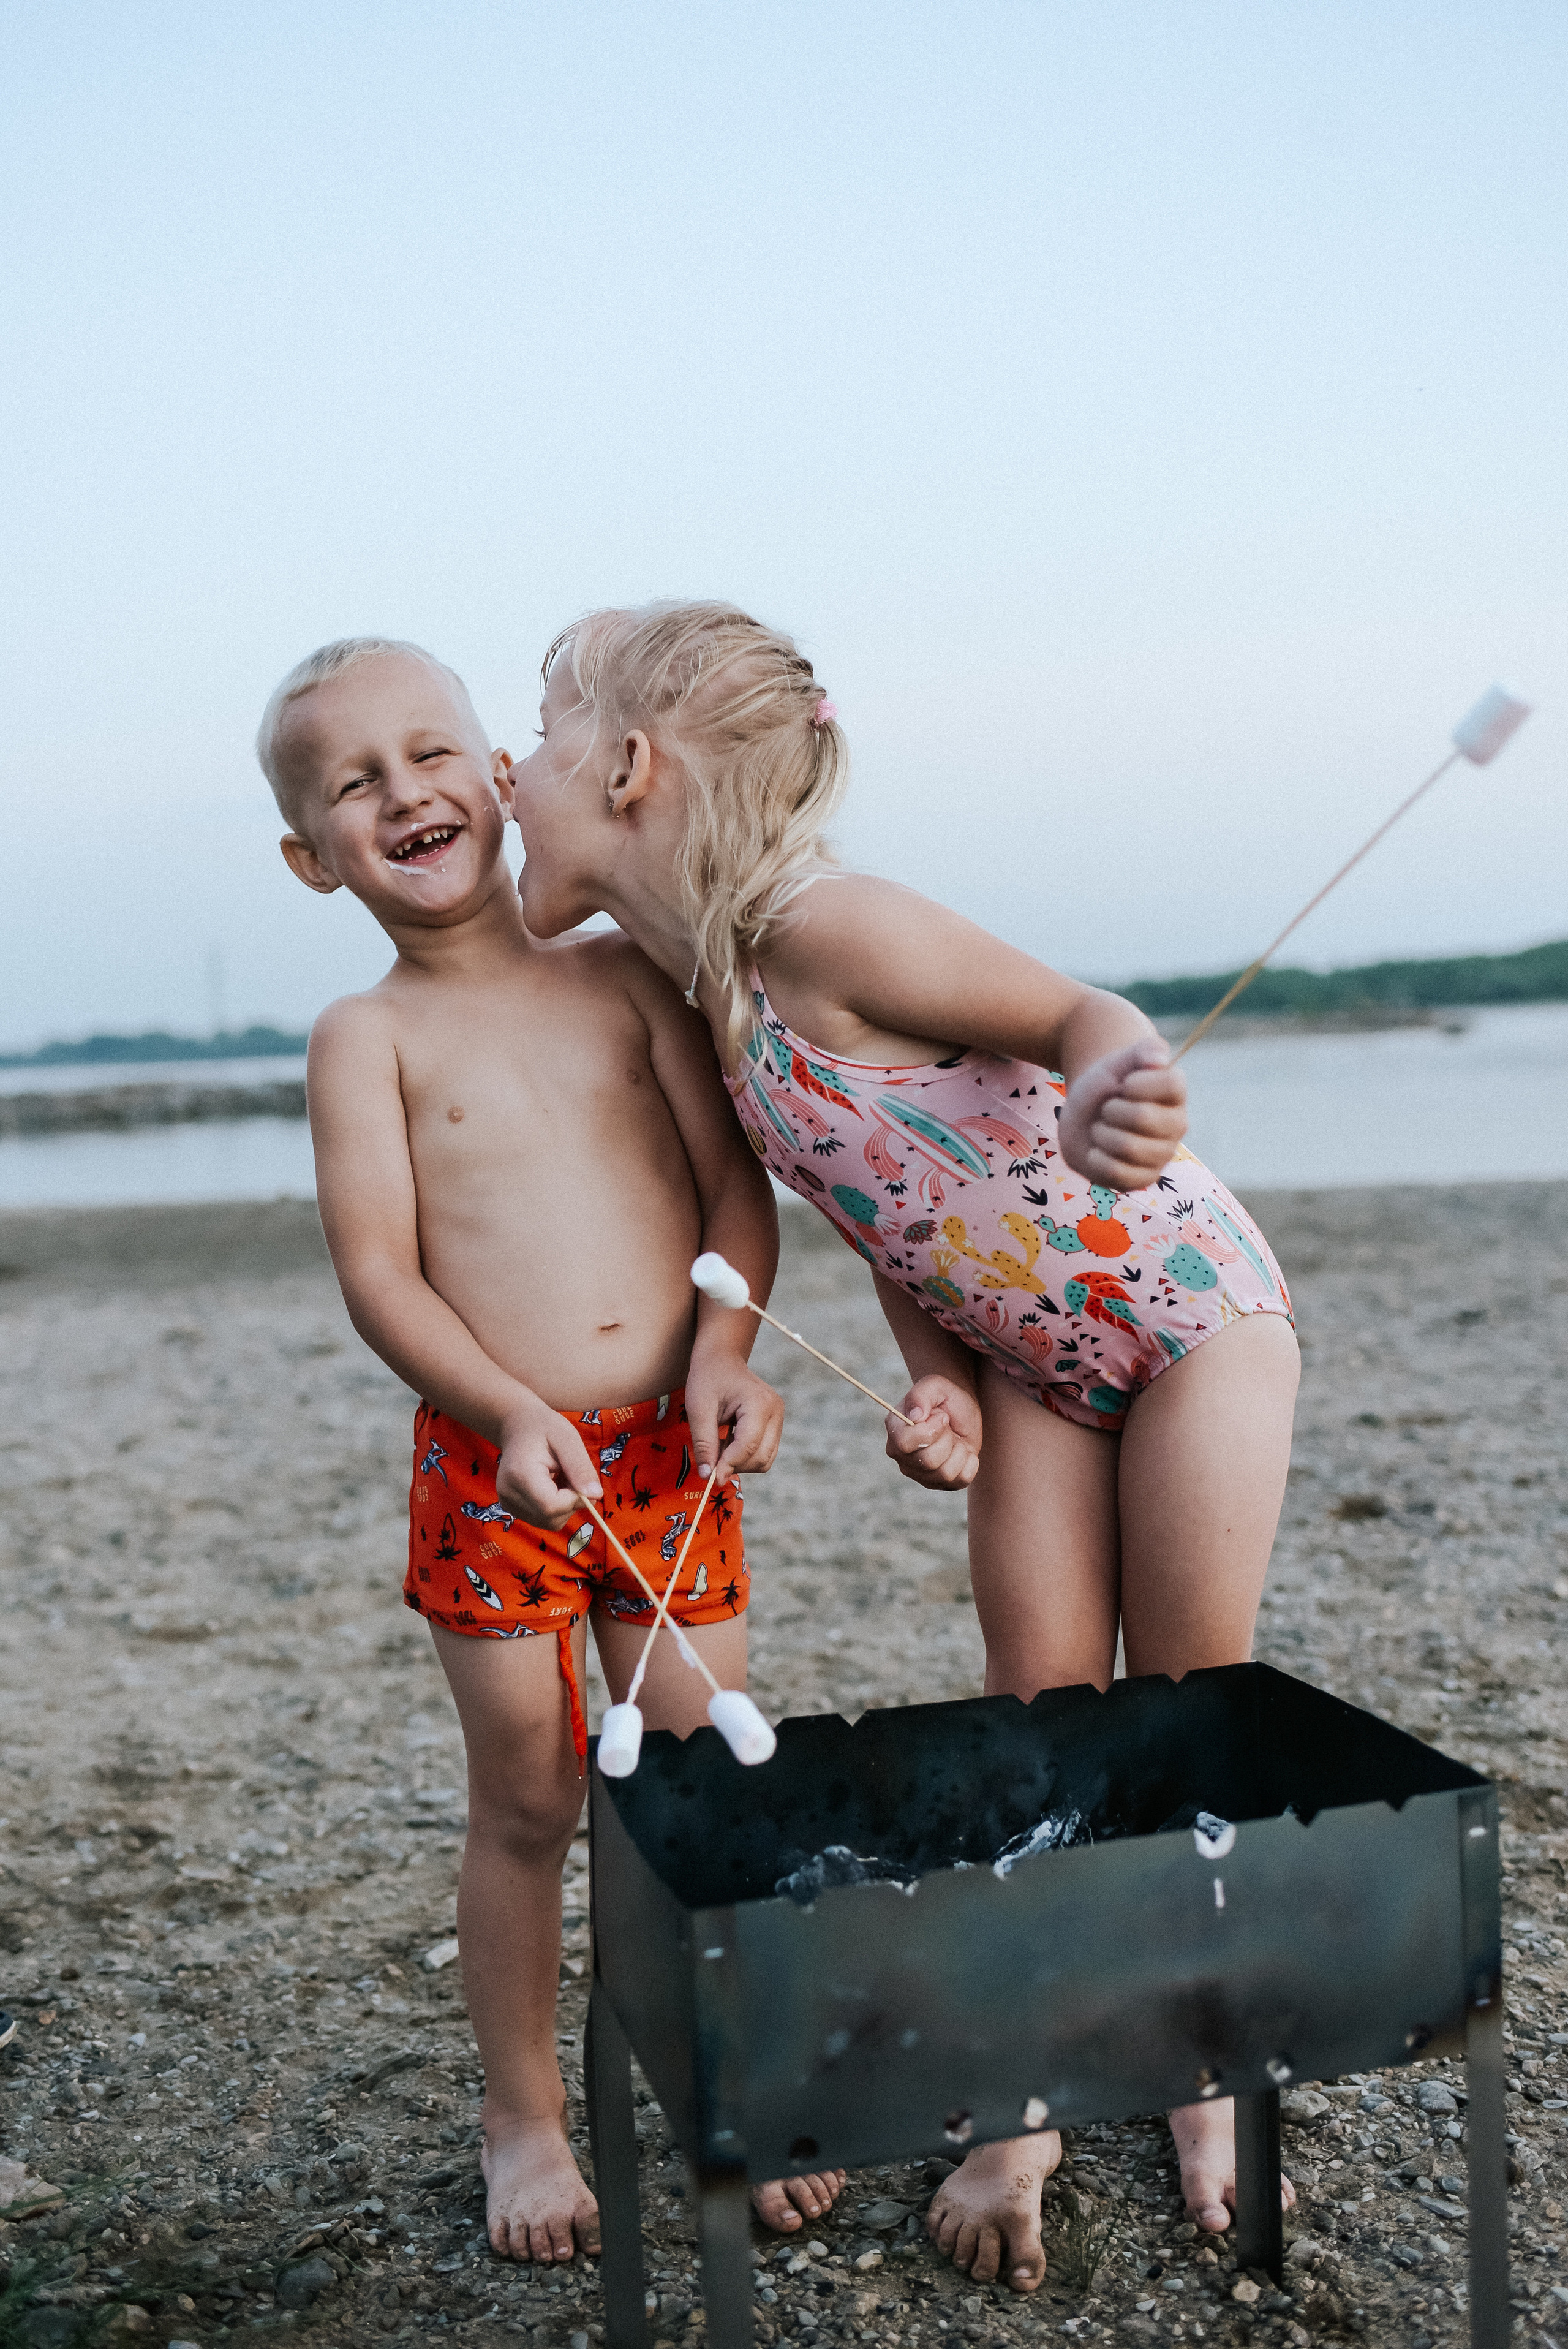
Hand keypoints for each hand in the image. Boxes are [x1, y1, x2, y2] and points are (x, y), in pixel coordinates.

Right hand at [494, 1397, 601, 1529]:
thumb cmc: (544, 1428)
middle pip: (550, 1519)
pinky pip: (543, 1519)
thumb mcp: (567, 1439)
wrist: (517, 1425)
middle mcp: (508, 1494)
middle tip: (571, 1474)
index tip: (581, 1480)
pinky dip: (556, 1507)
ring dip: (565, 1505)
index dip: (574, 1500)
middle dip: (571, 1502)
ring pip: (549, 1522)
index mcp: (519, 1474)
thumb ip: (581, 1468)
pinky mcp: (512, 1508)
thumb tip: (596, 1496)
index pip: (550, 1506)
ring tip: (560, 1477)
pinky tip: (553, 1485)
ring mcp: (508, 1503)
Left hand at [685, 1348, 784, 1478]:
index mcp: (759, 1403)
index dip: (729, 1465)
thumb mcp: (698, 1409)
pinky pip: (764, 1453)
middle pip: (760, 1457)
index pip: (748, 1446)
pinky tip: (729, 1442)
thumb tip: (707, 1476)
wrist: (721, 1359)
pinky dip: (745, 1456)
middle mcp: (775, 1411)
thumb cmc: (708, 1378)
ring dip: (740, 1463)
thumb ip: (704, 1443)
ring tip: (719, 1446)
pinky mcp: (775, 1424)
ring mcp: (778, 1418)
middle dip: (735, 1465)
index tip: (711, 1478)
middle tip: (710, 1459)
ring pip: (765, 1459)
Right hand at [885, 1375, 981, 1489]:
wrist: (962, 1412)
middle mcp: (901, 1456)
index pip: (904, 1443)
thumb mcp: (935, 1386)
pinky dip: (970, 1464)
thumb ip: (921, 1394)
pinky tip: (964, 1452)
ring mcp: (919, 1473)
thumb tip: (915, 1416)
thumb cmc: (946, 1398)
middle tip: (948, 1427)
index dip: (929, 1431)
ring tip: (955, 1439)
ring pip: (944, 1474)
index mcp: (895, 1430)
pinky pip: (959, 1482)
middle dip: (947, 1439)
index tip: (941, 1416)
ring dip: (959, 1451)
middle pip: (927, 1461)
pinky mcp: (939, 1484)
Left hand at [1058, 1038, 1186, 1188]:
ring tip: (1102, 1129)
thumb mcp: (1118, 1062)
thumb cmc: (1105, 1087)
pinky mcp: (1145, 1178)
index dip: (1138, 1083)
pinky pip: (1118, 1173)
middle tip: (1107, 1109)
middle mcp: (1177, 1124)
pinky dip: (1097, 1158)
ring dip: (1102, 1133)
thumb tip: (1160, 1059)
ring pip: (1128, 1147)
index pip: (1170, 1084)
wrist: (1085, 1117)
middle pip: (1143, 1116)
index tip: (1123, 1084)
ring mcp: (1162, 1154)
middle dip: (1112, 1109)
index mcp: (1176, 1092)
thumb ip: (1142, 1051)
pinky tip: (1098, 1151)